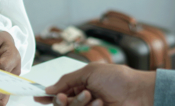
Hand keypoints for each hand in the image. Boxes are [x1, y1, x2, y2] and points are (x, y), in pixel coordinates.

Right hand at [36, 64, 155, 105]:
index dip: (48, 95)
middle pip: (62, 103)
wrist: (136, 92)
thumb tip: (49, 88)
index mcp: (81, 83)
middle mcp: (83, 96)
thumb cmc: (117, 78)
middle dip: (63, 100)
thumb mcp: (89, 72)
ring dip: (79, 103)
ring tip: (94, 97)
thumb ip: (67, 80)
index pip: (60, 91)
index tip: (38, 97)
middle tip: (66, 98)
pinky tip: (101, 103)